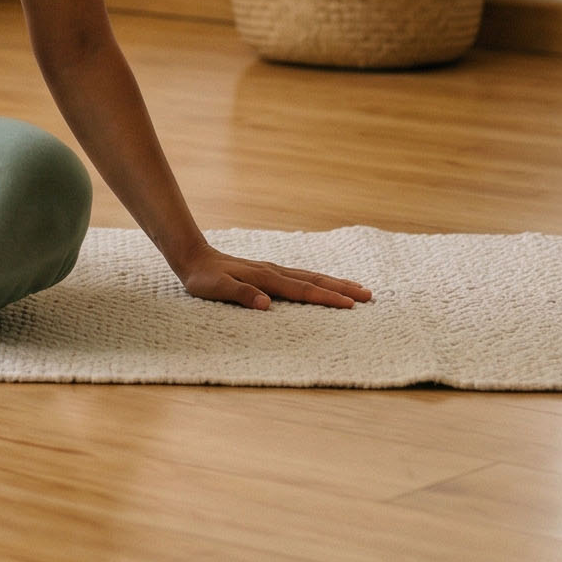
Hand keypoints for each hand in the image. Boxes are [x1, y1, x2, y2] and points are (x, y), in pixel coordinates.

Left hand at [177, 244, 371, 310]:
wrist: (193, 257)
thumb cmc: (203, 278)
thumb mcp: (215, 289)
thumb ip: (240, 295)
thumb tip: (265, 305)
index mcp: (265, 278)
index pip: (302, 290)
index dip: (327, 297)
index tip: (350, 304)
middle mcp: (274, 272)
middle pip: (314, 280)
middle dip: (341, 288)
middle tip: (368, 295)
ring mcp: (273, 270)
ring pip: (310, 276)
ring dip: (334, 283)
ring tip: (357, 288)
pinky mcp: (269, 272)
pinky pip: (301, 277)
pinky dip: (318, 281)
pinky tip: (324, 284)